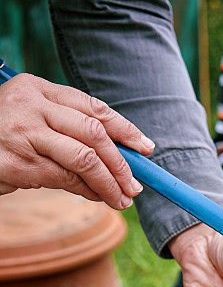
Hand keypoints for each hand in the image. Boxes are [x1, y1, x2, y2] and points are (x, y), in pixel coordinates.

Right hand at [0, 73, 154, 207]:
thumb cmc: (4, 139)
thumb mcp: (35, 124)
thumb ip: (69, 132)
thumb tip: (119, 157)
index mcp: (38, 88)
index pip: (92, 106)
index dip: (124, 128)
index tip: (146, 148)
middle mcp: (31, 105)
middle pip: (94, 133)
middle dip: (121, 162)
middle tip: (136, 185)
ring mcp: (24, 133)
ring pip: (84, 158)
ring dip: (109, 183)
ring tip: (122, 198)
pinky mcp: (19, 163)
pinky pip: (66, 179)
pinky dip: (87, 191)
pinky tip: (98, 198)